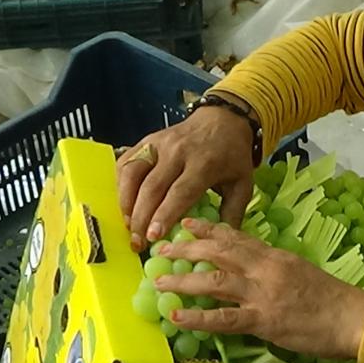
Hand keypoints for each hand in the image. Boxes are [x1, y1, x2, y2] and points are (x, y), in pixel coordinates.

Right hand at [118, 101, 254, 249]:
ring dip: (126, 202)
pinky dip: (120, 184)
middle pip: (152, 187)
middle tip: (137, 242)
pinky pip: (126, 162)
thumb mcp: (243, 184)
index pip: (180, 192)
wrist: (223, 119)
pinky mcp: (147, 140)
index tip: (152, 237)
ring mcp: (159, 144)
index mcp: (205, 163)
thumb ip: (233, 213)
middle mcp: (178, 152)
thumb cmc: (232, 156)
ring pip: (133, 173)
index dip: (164, 215)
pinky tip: (125, 203)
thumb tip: (218, 244)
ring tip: (128, 226)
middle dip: (141, 217)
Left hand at [155, 219, 363, 359]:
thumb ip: (274, 269)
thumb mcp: (300, 272)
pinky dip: (197, 317)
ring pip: (214, 281)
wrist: (353, 317)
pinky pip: (224, 318)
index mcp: (275, 256)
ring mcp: (262, 294)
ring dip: (183, 279)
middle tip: (163, 247)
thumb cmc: (332, 299)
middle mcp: (265, 269)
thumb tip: (251, 269)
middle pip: (219, 252)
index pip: (236, 236)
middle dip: (187, 248)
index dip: (209, 228)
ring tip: (159, 281)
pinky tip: (177, 316)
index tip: (187, 223)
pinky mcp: (263, 320)